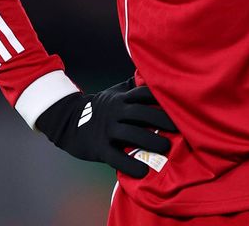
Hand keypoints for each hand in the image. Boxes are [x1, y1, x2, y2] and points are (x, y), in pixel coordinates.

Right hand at [35, 78, 176, 178]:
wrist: (68, 121)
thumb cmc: (100, 108)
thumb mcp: (115, 94)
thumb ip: (133, 88)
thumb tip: (154, 76)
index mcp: (121, 99)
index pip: (143, 94)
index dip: (161, 98)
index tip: (179, 104)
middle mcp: (115, 111)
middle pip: (141, 114)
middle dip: (161, 120)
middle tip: (181, 129)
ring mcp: (106, 129)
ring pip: (130, 134)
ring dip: (150, 140)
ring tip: (166, 148)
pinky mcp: (99, 147)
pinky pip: (115, 157)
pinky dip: (129, 165)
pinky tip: (143, 171)